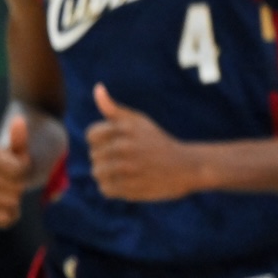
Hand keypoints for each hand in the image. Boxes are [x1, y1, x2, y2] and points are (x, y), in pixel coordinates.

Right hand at [0, 115, 32, 227]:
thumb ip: (21, 140)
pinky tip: (14, 213)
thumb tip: (18, 120)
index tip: (24, 167)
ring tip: (17, 199)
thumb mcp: (29, 150)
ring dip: (0, 202)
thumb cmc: (28, 158)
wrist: (27, 174)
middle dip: (4, 184)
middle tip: (22, 186)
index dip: (7, 164)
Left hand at [86, 84, 196, 200]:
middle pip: (94, 155)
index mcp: (127, 128)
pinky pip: (105, 189)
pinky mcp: (130, 187)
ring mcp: (128, 168)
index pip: (91, 135)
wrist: (186, 166)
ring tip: (127, 171)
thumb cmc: (158, 142)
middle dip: (107, 158)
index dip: (102, 140)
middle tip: (129, 158)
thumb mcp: (140, 121)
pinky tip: (130, 182)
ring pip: (97, 173)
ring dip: (109, 174)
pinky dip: (114, 188)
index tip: (119, 143)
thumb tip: (97, 88)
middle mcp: (126, 146)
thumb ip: (114, 109)